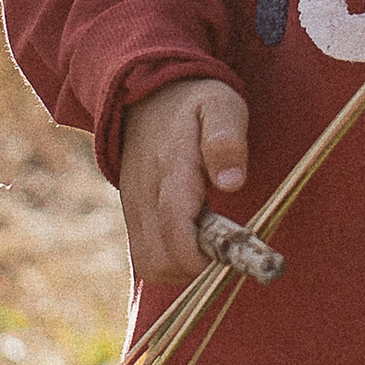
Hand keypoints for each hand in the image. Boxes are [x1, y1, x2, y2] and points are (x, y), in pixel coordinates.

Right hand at [117, 78, 249, 294]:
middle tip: (224, 249)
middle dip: (195, 268)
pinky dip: (169, 262)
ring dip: (182, 269)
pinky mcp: (132, 215)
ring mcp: (134, 207)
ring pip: (150, 265)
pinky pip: (145, 257)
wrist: (146, 95)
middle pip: (160, 260)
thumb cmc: (194, 102)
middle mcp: (145, 194)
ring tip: (209, 245)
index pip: (176, 231)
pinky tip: (191, 241)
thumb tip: (231, 184)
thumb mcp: (221, 106)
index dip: (201, 257)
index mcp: (171, 170)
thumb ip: (226, 141)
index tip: (230, 255)